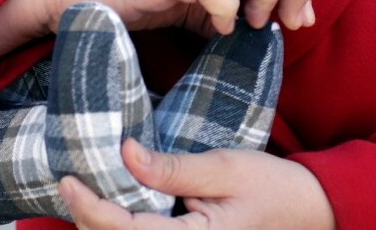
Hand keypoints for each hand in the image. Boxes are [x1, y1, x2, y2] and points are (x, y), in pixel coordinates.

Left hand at [58, 139, 336, 228]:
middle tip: (70, 183)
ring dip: (102, 225)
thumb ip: (174, 168)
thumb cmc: (272, 187)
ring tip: (84, 192)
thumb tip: (125, 153)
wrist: (308, 211)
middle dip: (87, 219)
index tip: (67, 180)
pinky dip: (122, 228)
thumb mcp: (225, 168)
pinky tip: (111, 207)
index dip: (90, 208)